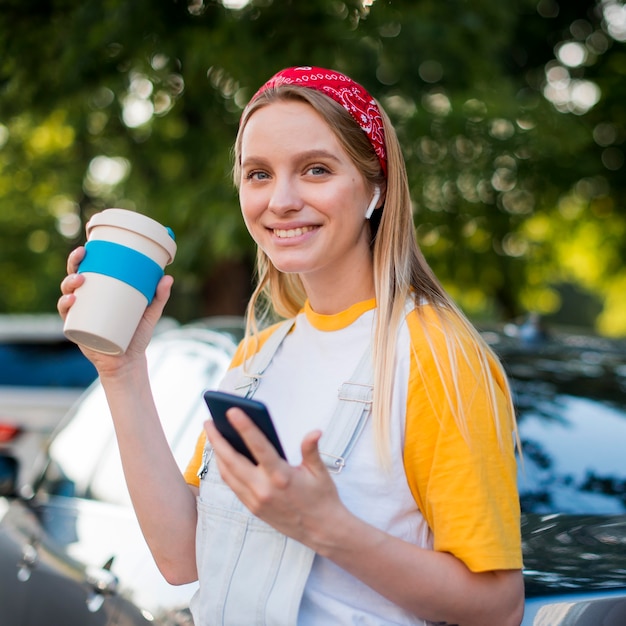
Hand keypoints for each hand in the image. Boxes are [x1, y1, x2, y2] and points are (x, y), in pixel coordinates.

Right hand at [57, 246, 173, 373]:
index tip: (87, 246)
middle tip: (81, 258)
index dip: (83, 257)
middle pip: (74, 278)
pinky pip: (66, 316)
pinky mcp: (77, 330)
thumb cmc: (137, 334)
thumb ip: (158, 296)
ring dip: (68, 284)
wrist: (129, 362)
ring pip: (67, 294)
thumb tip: (168, 277)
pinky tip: (71, 300)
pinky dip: (65, 306)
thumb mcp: (150, 313)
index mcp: (101, 293)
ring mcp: (80, 315)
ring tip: (80, 280)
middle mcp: (87, 302)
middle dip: (73, 265)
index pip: (88, 270)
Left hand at [204, 409, 347, 548]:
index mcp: (281, 477)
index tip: (232, 411)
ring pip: (228, 474)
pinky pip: (232, 485)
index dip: (244, 427)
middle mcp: (264, 490)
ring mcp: (255, 501)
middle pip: (232, 460)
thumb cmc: (322, 498)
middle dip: (217, 439)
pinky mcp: (252, 508)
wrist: (322, 532)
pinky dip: (224, 468)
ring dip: (217, 453)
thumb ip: (311, 449)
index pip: (259, 446)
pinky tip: (223, 456)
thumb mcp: (320, 472)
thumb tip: (315, 432)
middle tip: (209, 421)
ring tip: (212, 435)